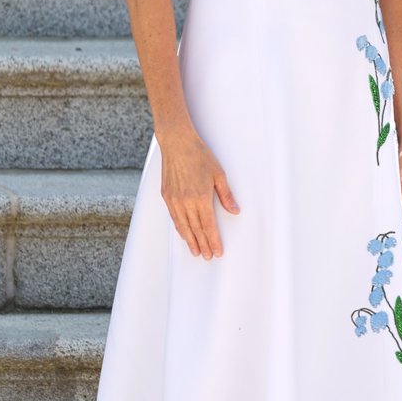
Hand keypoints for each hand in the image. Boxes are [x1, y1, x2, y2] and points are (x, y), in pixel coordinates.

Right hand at [158, 130, 238, 259]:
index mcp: (200, 197)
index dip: (213, 240)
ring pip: (183, 226)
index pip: (208, 225)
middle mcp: (185, 202)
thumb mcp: (219, 174)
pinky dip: (179, 229)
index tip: (217, 251)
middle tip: (207, 257)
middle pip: (195, 229)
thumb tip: (235, 211)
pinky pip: (174, 217)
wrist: (177, 143)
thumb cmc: (199, 156)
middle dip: (203, 245)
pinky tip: (184, 234)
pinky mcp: (166, 196)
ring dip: (190, 240)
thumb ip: (226, 195)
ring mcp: (174, 200)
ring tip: (196, 252)